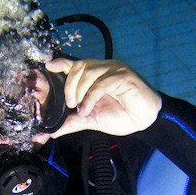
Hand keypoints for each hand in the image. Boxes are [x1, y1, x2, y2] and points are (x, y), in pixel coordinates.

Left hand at [45, 58, 161, 136]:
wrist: (147, 120)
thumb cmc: (122, 116)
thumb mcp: (92, 119)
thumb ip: (72, 121)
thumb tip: (52, 131)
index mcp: (95, 75)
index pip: (75, 64)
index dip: (62, 63)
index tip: (49, 66)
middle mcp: (104, 69)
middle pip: (78, 67)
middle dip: (69, 86)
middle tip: (70, 104)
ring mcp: (115, 70)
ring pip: (88, 72)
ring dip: (79, 92)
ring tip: (81, 109)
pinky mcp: (124, 77)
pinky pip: (101, 83)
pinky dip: (90, 97)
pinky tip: (88, 109)